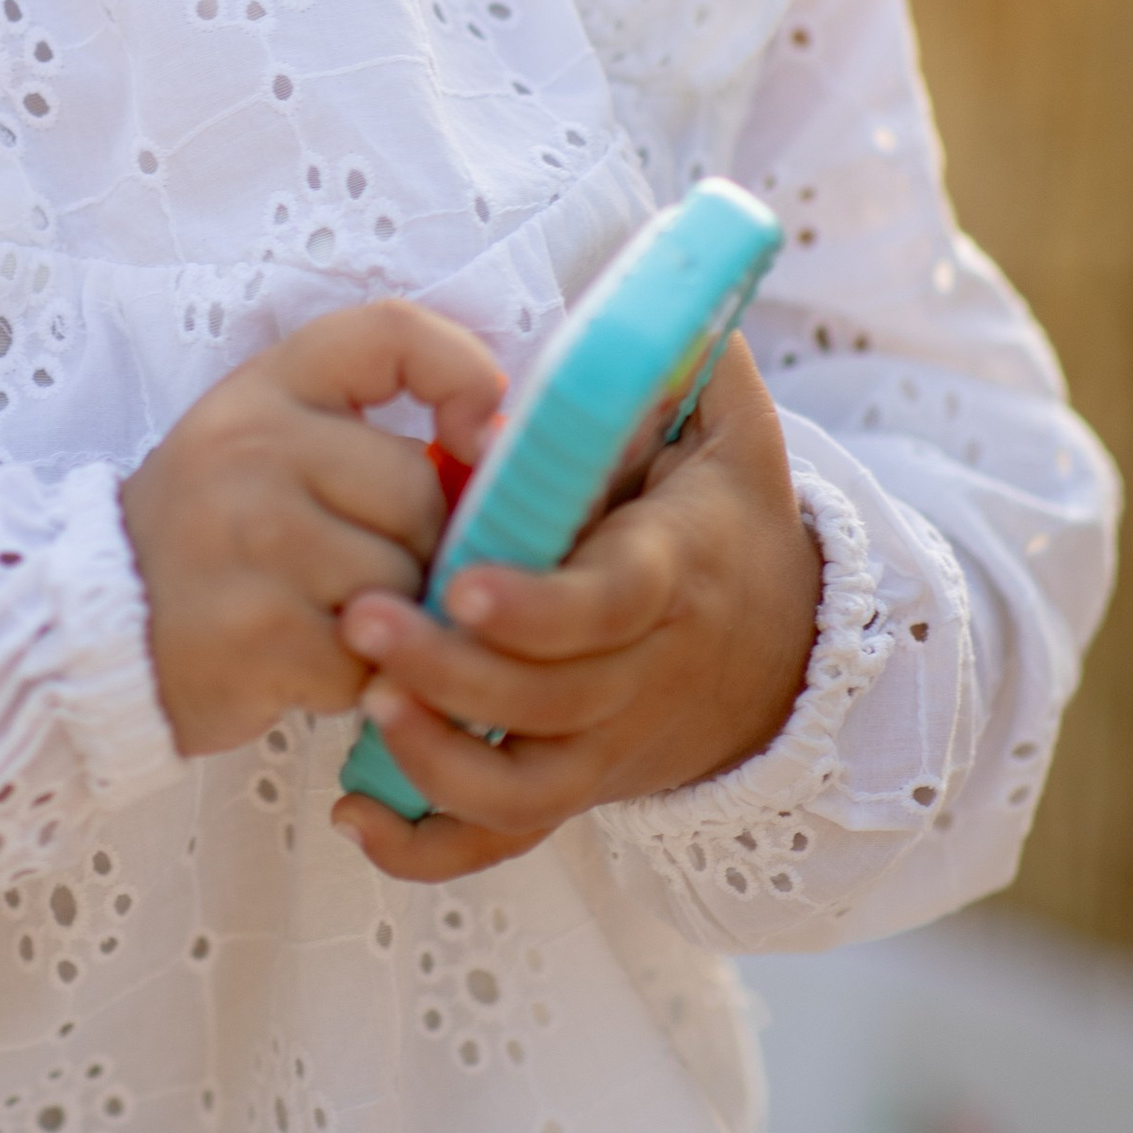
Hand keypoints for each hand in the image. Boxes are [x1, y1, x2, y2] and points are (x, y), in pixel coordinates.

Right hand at [122, 305, 503, 758]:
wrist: (92, 633)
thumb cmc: (210, 541)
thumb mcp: (267, 449)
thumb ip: (364, 437)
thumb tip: (498, 454)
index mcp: (264, 389)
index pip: (389, 334)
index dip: (459, 372)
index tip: (472, 435)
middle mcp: (252, 447)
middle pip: (418, 489)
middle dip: (419, 546)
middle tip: (364, 576)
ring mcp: (250, 538)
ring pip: (403, 578)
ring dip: (390, 621)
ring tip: (329, 623)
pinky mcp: (257, 631)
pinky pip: (369, 657)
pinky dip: (356, 680)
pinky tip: (306, 668)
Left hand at [329, 334, 822, 881]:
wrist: (779, 653)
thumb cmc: (726, 519)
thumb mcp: (730, 431)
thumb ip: (684, 359)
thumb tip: (652, 287)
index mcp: (671, 577)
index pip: (608, 605)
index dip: (536, 605)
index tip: (461, 578)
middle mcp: (638, 677)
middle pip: (544, 700)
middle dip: (449, 671)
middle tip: (358, 620)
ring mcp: (603, 746)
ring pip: (519, 787)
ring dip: (432, 759)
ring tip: (360, 703)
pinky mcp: (572, 789)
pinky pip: (500, 841)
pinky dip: (427, 845)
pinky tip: (353, 812)